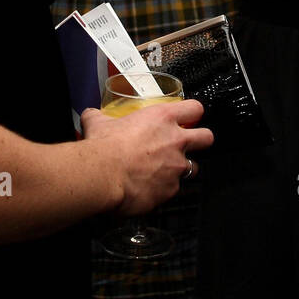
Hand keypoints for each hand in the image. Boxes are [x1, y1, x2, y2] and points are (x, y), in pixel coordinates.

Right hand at [81, 98, 213, 215]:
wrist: (102, 175)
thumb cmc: (103, 148)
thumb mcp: (98, 122)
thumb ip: (100, 116)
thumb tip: (91, 115)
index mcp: (162, 118)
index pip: (194, 108)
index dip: (192, 113)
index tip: (188, 117)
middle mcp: (175, 141)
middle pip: (206, 138)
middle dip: (200, 141)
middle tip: (188, 144)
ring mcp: (176, 167)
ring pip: (193, 168)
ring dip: (181, 169)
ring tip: (163, 171)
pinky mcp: (170, 190)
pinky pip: (173, 189)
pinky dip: (164, 189)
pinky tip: (149, 188)